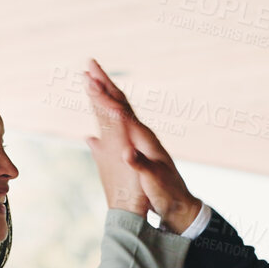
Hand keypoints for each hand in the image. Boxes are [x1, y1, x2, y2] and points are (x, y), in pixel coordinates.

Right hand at [84, 59, 201, 231]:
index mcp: (144, 139)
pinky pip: (118, 123)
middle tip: (89, 63)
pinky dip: (107, 111)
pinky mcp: (136, 148)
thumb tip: (126, 152)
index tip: (89, 81)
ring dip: (105, 92)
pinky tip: (101, 111)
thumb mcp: (153, 180)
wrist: (179, 204)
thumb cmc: (167, 193)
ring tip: (92, 78)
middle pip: (121, 102)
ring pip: (119, 110)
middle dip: (104, 83)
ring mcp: (139, 140)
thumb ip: (140, 164)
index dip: (104, 96)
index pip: (121, 112)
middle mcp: (142, 134)